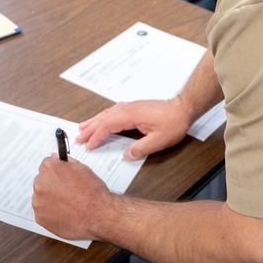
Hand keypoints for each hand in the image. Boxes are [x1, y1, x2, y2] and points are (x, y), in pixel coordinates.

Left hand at [32, 155, 110, 239]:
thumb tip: (57, 159)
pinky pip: (42, 213)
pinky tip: (64, 213)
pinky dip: (51, 213)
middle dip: (52, 185)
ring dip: (50, 199)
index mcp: (49, 169)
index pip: (46, 165)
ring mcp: (38, 202)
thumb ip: (66, 163)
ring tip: (67, 204)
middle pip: (42, 181)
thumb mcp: (82, 169)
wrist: (97, 214)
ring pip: (41, 198)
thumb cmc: (92, 192)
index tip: (61, 177)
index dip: (56, 171)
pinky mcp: (40, 218)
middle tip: (67, 192)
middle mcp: (40, 184)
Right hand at [77, 97, 192, 160]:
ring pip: (107, 113)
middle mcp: (128, 108)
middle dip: (90, 128)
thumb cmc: (173, 122)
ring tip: (83, 127)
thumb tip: (126, 156)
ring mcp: (131, 106)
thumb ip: (140, 149)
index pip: (107, 125)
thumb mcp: (158, 141)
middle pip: (103, 118)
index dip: (96, 136)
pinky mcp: (134, 107)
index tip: (89, 145)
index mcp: (131, 115)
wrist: (183, 108)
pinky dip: (104, 116)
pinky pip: (113, 111)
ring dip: (95, 121)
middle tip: (79, 137)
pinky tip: (102, 119)